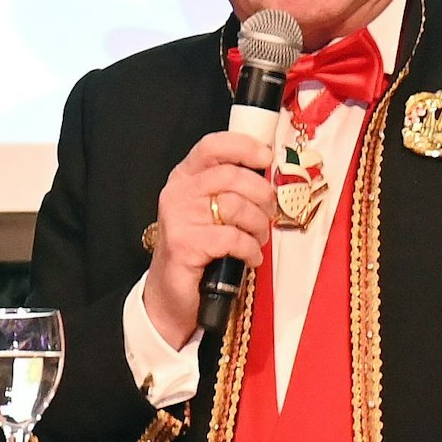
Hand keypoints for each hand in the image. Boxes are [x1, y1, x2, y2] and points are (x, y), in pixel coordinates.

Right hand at [143, 131, 275, 346]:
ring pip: (235, 206)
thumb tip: (268, 174)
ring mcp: (179, 219)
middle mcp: (178, 193)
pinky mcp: (185, 245)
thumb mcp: (209, 210)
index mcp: (184, 177)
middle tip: (270, 212)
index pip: (212, 146)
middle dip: (261, 194)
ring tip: (258, 238)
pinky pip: (233, 238)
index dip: (243, 146)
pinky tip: (251, 258)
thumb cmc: (198, 248)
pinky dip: (250, 249)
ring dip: (258, 225)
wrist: (172, 294)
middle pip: (231, 175)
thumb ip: (230, 188)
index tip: (266, 157)